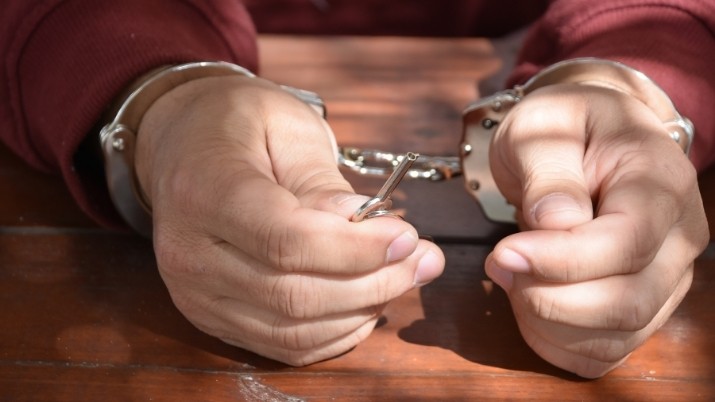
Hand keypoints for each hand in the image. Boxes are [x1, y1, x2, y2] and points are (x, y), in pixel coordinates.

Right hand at [134, 75, 444, 364]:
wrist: (180, 145)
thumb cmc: (236, 124)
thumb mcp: (286, 126)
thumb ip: (322, 181)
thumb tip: (365, 224)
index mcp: (204, 190)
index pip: (285, 240)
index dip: (355, 248)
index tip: (407, 237)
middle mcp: (189, 252)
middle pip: (293, 294)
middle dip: (373, 282)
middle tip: (422, 259)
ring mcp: (196, 292)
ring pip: (292, 331)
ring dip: (362, 310)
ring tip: (403, 277)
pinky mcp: (211, 316)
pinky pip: (283, 346)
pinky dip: (336, 334)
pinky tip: (366, 304)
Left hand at [485, 83, 708, 377]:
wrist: (585, 139)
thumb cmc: (563, 127)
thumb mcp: (542, 127)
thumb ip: (548, 171)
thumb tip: (556, 222)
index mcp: (661, 184)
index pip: (627, 243)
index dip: (561, 261)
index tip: (503, 252)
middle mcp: (679, 239)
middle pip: (626, 302)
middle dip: (546, 297)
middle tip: (497, 262)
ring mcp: (666, 279)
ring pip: (615, 337)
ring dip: (545, 321)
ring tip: (508, 276)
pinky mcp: (642, 307)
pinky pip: (604, 352)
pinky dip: (555, 342)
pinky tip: (525, 304)